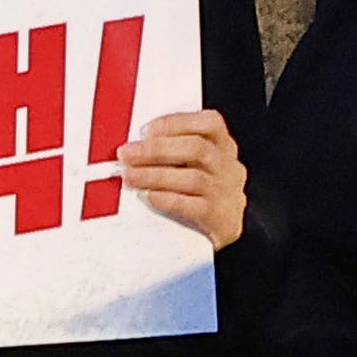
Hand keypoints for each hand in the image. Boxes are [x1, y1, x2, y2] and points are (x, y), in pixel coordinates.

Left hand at [121, 106, 245, 244]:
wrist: (224, 233)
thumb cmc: (203, 194)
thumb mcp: (198, 166)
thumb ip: (175, 152)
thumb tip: (136, 147)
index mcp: (224, 147)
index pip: (209, 124)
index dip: (177, 123)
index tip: (147, 130)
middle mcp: (229, 167)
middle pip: (197, 149)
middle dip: (157, 149)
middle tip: (127, 154)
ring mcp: (226, 192)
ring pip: (193, 177)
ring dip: (155, 175)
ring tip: (130, 177)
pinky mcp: (219, 218)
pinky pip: (191, 206)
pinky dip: (167, 199)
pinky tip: (149, 196)